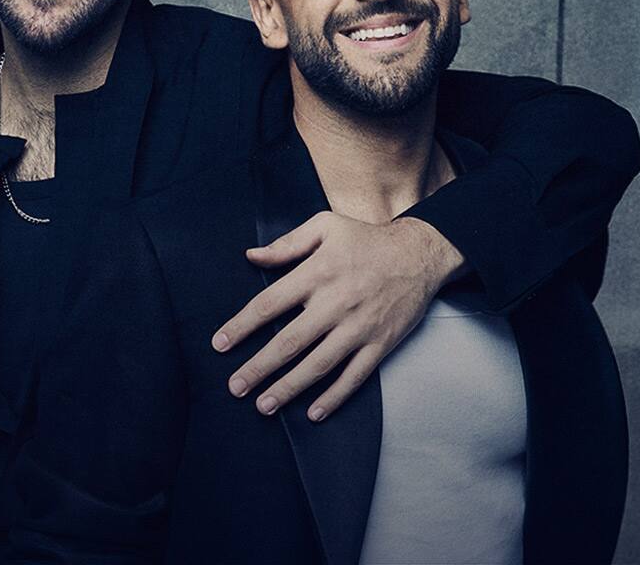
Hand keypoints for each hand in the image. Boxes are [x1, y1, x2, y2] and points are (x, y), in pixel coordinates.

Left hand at [212, 212, 463, 420]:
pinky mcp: (380, 344)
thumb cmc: (366, 239)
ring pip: (318, 365)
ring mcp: (359, 327)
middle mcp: (335, 303)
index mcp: (317, 273)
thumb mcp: (325, 227)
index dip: (241, 326)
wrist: (420, 254)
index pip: (269, 304)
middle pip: (289, 342)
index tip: (219, 345)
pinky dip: (334, 397)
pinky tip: (313, 413)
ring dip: (289, 388)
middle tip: (234, 387)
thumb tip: (251, 256)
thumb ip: (287, 244)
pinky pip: (354, 376)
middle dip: (258, 367)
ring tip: (263, 405)